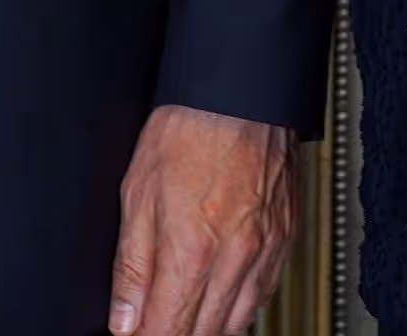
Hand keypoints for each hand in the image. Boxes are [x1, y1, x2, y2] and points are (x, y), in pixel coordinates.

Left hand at [107, 103, 296, 335]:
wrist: (239, 94)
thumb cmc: (187, 130)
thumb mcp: (136, 193)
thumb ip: (130, 265)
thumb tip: (123, 318)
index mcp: (191, 250)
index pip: (167, 331)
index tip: (132, 335)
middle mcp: (234, 259)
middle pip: (202, 335)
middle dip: (174, 335)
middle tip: (152, 325)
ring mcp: (264, 252)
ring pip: (236, 323)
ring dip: (206, 329)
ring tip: (183, 319)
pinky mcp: (283, 240)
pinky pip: (262, 296)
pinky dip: (238, 309)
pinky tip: (221, 301)